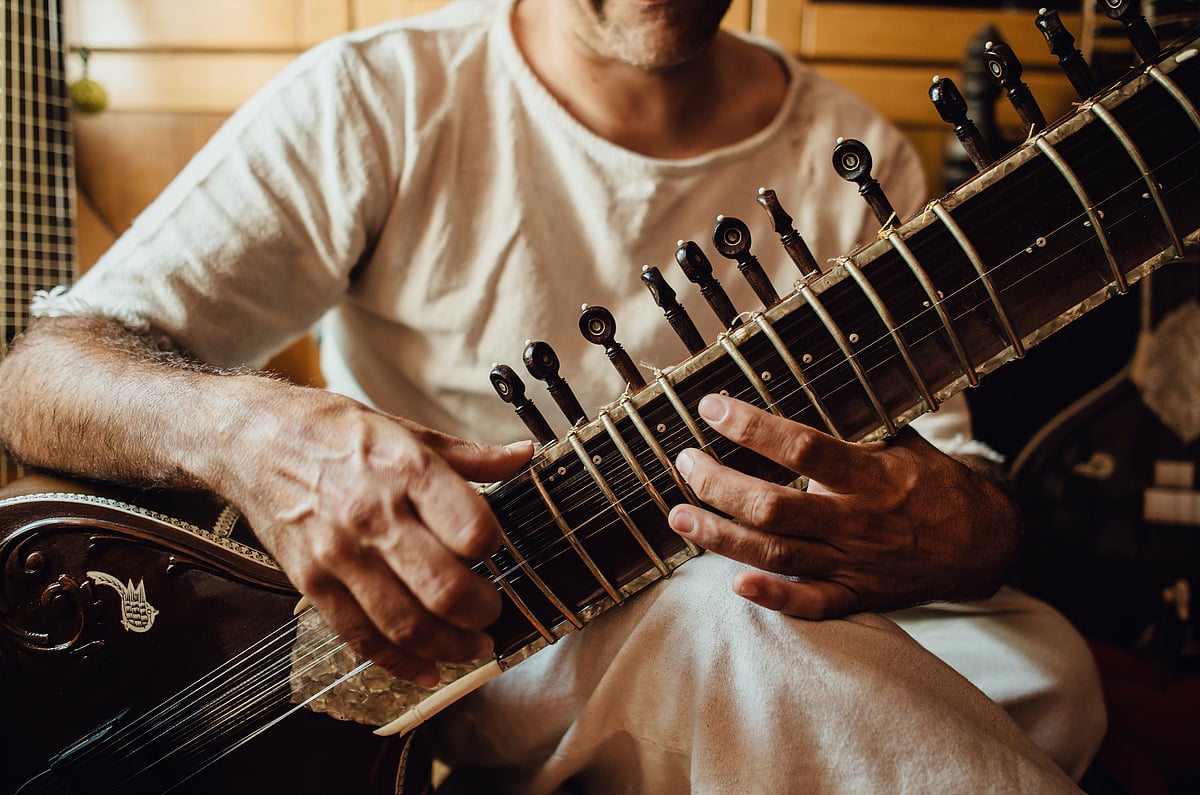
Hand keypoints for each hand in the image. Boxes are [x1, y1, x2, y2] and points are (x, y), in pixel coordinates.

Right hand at [225, 390, 532, 685]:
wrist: (249, 437)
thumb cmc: (329, 429)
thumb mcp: (404, 428)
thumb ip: (467, 455)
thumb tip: (523, 456)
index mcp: (405, 470)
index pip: (472, 530)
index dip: (497, 548)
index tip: (499, 551)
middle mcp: (373, 516)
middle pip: (444, 588)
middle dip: (482, 612)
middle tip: (493, 611)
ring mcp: (339, 555)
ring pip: (406, 624)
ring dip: (449, 647)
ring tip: (472, 646)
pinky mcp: (312, 583)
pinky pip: (361, 637)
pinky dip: (399, 662)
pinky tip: (426, 669)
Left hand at [667, 394, 1019, 618]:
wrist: (982, 545)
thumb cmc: (933, 483)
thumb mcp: (903, 440)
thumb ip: (856, 421)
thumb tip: (806, 374)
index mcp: (871, 474)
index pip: (802, 447)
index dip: (752, 427)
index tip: (711, 408)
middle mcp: (858, 520)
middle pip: (775, 506)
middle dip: (720, 486)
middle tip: (686, 463)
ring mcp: (855, 562)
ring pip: (779, 553)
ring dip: (722, 537)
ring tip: (680, 517)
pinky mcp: (857, 595)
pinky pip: (811, 603)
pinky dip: (774, 598)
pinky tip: (736, 583)